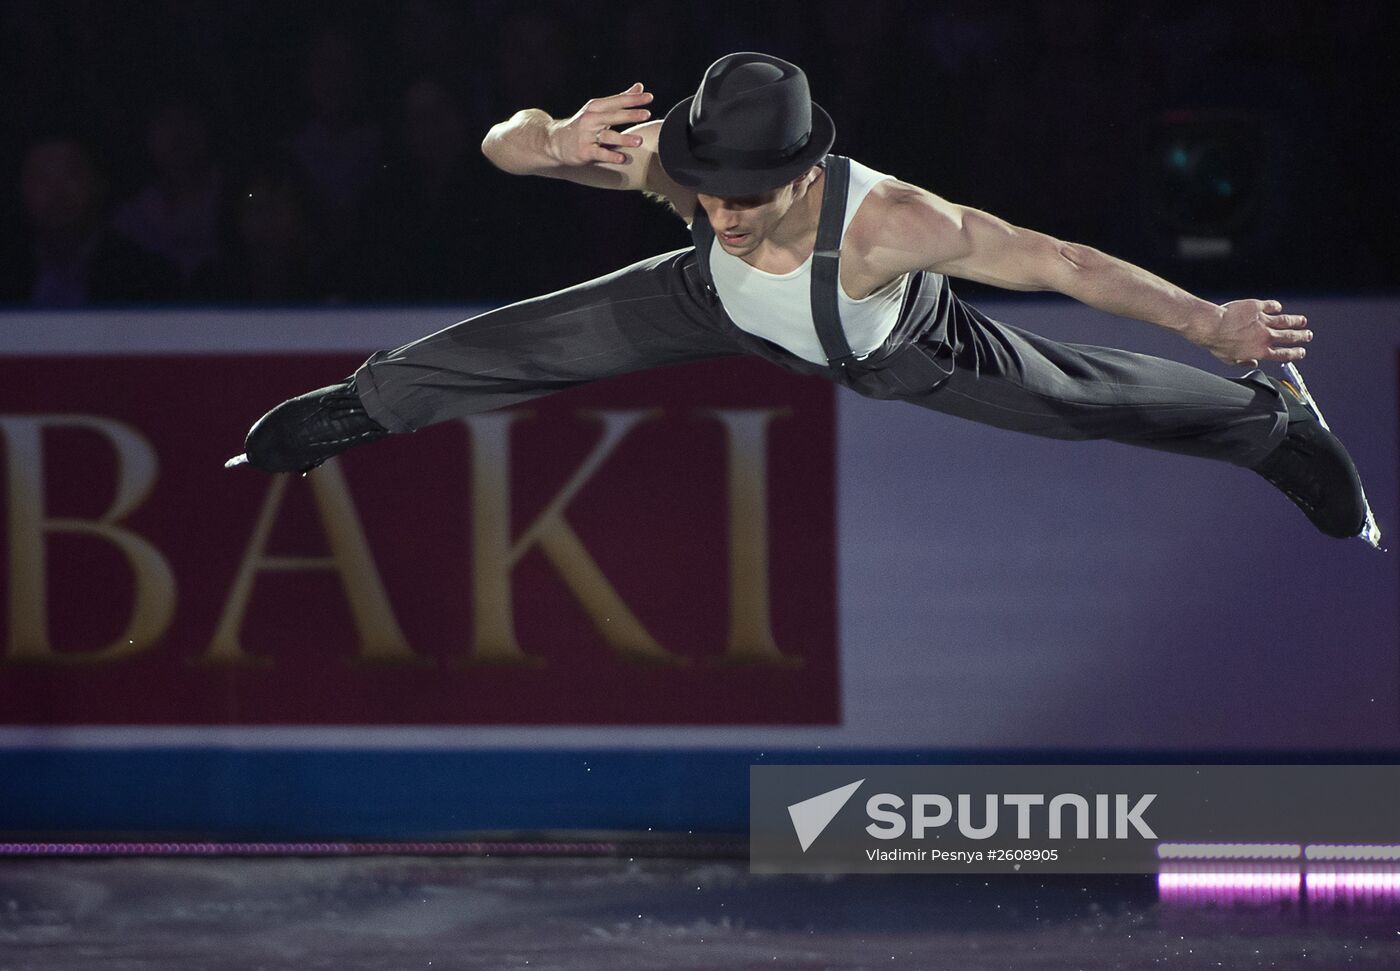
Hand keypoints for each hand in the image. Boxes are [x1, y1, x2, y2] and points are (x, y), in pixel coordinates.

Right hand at [548, 83, 653, 165]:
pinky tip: (622, 158)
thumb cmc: (583, 125)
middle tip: (647, 114)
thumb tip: (640, 86)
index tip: (650, 97)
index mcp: (595, 107)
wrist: (555, 141)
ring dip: (624, 138)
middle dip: (630, 115)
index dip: (633, 99)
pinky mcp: (584, 150)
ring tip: (639, 141)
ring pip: (607, 135)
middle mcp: (591, 119)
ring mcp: (586, 135)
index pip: (617, 101)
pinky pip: (599, 153)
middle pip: (613, 116)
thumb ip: (620, 99)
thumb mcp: (598, 109)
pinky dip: (611, 155)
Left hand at [1189, 299, 1311, 366]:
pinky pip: (1271, 305)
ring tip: (1302, 321)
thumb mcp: (1230, 360)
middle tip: (1308, 335)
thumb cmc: (1218, 344)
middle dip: (1301, 336)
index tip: (1301, 352)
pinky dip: (1276, 306)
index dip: (1295, 354)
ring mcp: (1263, 320)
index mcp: (1261, 351)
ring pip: (1285, 320)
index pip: (1284, 354)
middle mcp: (1266, 336)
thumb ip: (1244, 362)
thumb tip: (1253, 364)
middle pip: (1290, 337)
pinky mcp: (1257, 307)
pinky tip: (1278, 307)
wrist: (1213, 326)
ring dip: (1295, 321)